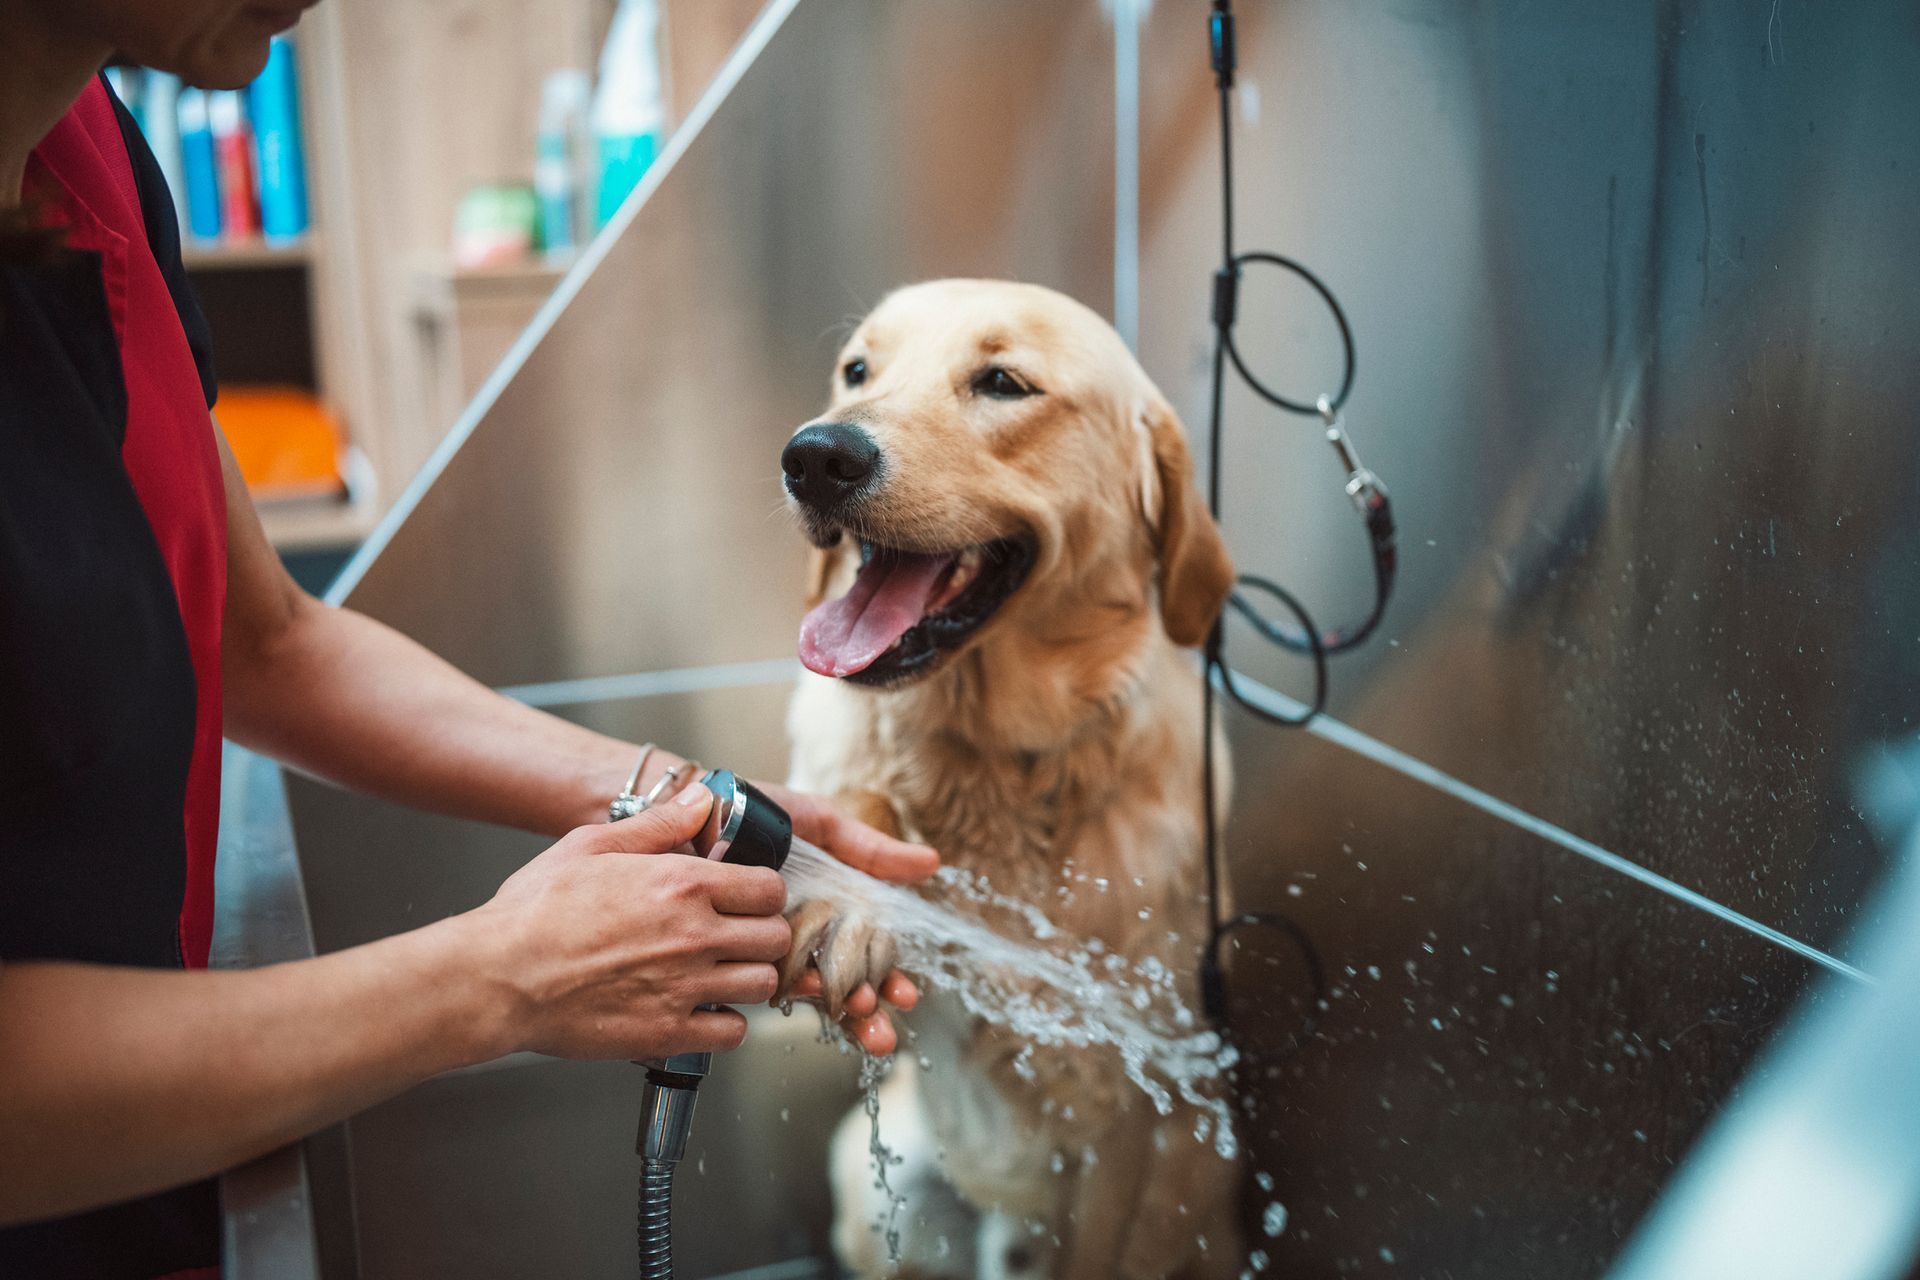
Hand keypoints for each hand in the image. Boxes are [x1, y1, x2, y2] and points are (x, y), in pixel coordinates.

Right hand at [468, 787, 790, 1059]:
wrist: (497, 977)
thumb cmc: (534, 912)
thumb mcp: (592, 845)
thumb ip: (658, 824)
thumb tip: (702, 801)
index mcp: (681, 884)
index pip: (769, 888)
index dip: (762, 893)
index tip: (746, 899)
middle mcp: (693, 935)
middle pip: (775, 938)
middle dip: (761, 935)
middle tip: (737, 936)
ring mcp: (684, 987)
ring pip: (762, 985)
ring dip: (747, 977)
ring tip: (720, 971)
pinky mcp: (667, 1032)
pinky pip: (733, 1033)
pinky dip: (724, 1023)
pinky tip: (701, 1008)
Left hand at [753, 781, 935, 1054]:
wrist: (701, 805)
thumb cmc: (757, 810)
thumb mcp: (819, 823)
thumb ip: (870, 850)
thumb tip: (931, 864)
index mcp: (825, 912)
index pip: (864, 957)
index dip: (887, 979)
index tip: (906, 994)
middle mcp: (800, 936)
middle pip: (843, 984)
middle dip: (867, 1011)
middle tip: (882, 1026)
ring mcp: (766, 946)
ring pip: (810, 990)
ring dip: (840, 1013)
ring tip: (861, 1018)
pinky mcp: (730, 951)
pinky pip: (765, 977)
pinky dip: (793, 993)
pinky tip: (815, 999)